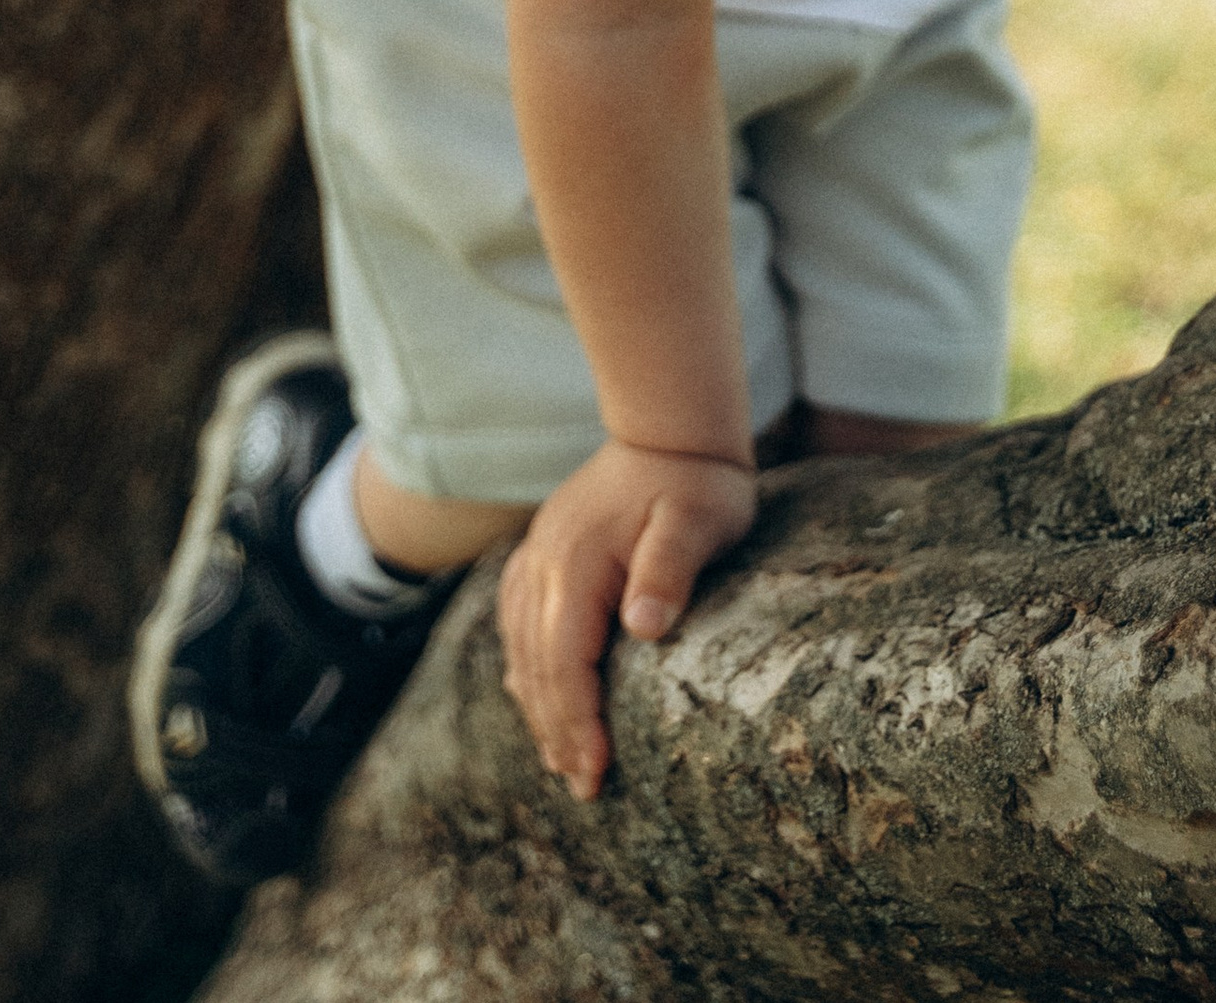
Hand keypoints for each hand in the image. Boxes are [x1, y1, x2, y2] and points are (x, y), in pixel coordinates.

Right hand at [496, 436, 758, 799]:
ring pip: (522, 646)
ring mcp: (539, 555)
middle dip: (556, 730)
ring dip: (538, 706)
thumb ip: (670, 570)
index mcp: (577, 560)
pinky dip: (527, 666)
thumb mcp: (697, 521)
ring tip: (562, 761)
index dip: (575, 720)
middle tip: (582, 788)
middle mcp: (545, 560)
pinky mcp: (545, 553)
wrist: (669, 428)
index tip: (595, 771)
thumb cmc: (694, 481)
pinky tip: (536, 695)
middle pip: (537, 663)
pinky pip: (519, 620)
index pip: (564, 658)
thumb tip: (643, 628)